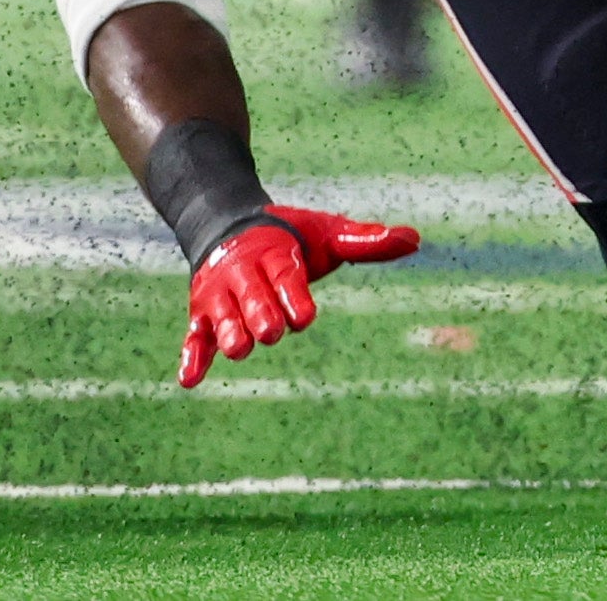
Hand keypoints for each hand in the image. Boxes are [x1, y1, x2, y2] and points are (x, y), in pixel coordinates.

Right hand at [176, 206, 419, 386]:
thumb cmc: (290, 237)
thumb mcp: (327, 234)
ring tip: (240, 348)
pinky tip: (190, 381)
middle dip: (262, 315)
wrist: (229, 225)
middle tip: (272, 332)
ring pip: (223, 320)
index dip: (294, 297)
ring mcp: (220, 297)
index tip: (305, 317)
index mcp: (276, 254)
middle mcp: (244, 275)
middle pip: (253, 300)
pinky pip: (194, 338)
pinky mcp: (202, 316)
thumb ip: (366, 242)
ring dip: (231, 334)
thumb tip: (416, 240)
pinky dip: (191, 358)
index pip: (286, 278)